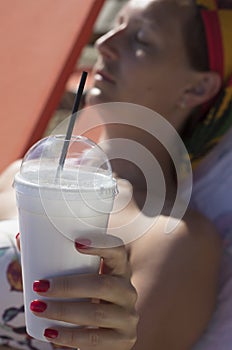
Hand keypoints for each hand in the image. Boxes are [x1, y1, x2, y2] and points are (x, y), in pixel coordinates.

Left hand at [30, 235, 138, 349]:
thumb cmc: (84, 301)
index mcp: (119, 271)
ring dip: (64, 311)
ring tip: (38, 308)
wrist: (100, 337)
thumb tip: (22, 239)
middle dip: (69, 285)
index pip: (118, 252)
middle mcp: (128, 291)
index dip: (102, 245)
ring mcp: (128, 317)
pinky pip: (95, 339)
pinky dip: (70, 336)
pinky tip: (51, 333)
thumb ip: (54, 263)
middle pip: (104, 285)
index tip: (76, 243)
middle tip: (41, 286)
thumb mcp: (77, 282)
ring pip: (98, 313)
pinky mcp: (123, 340)